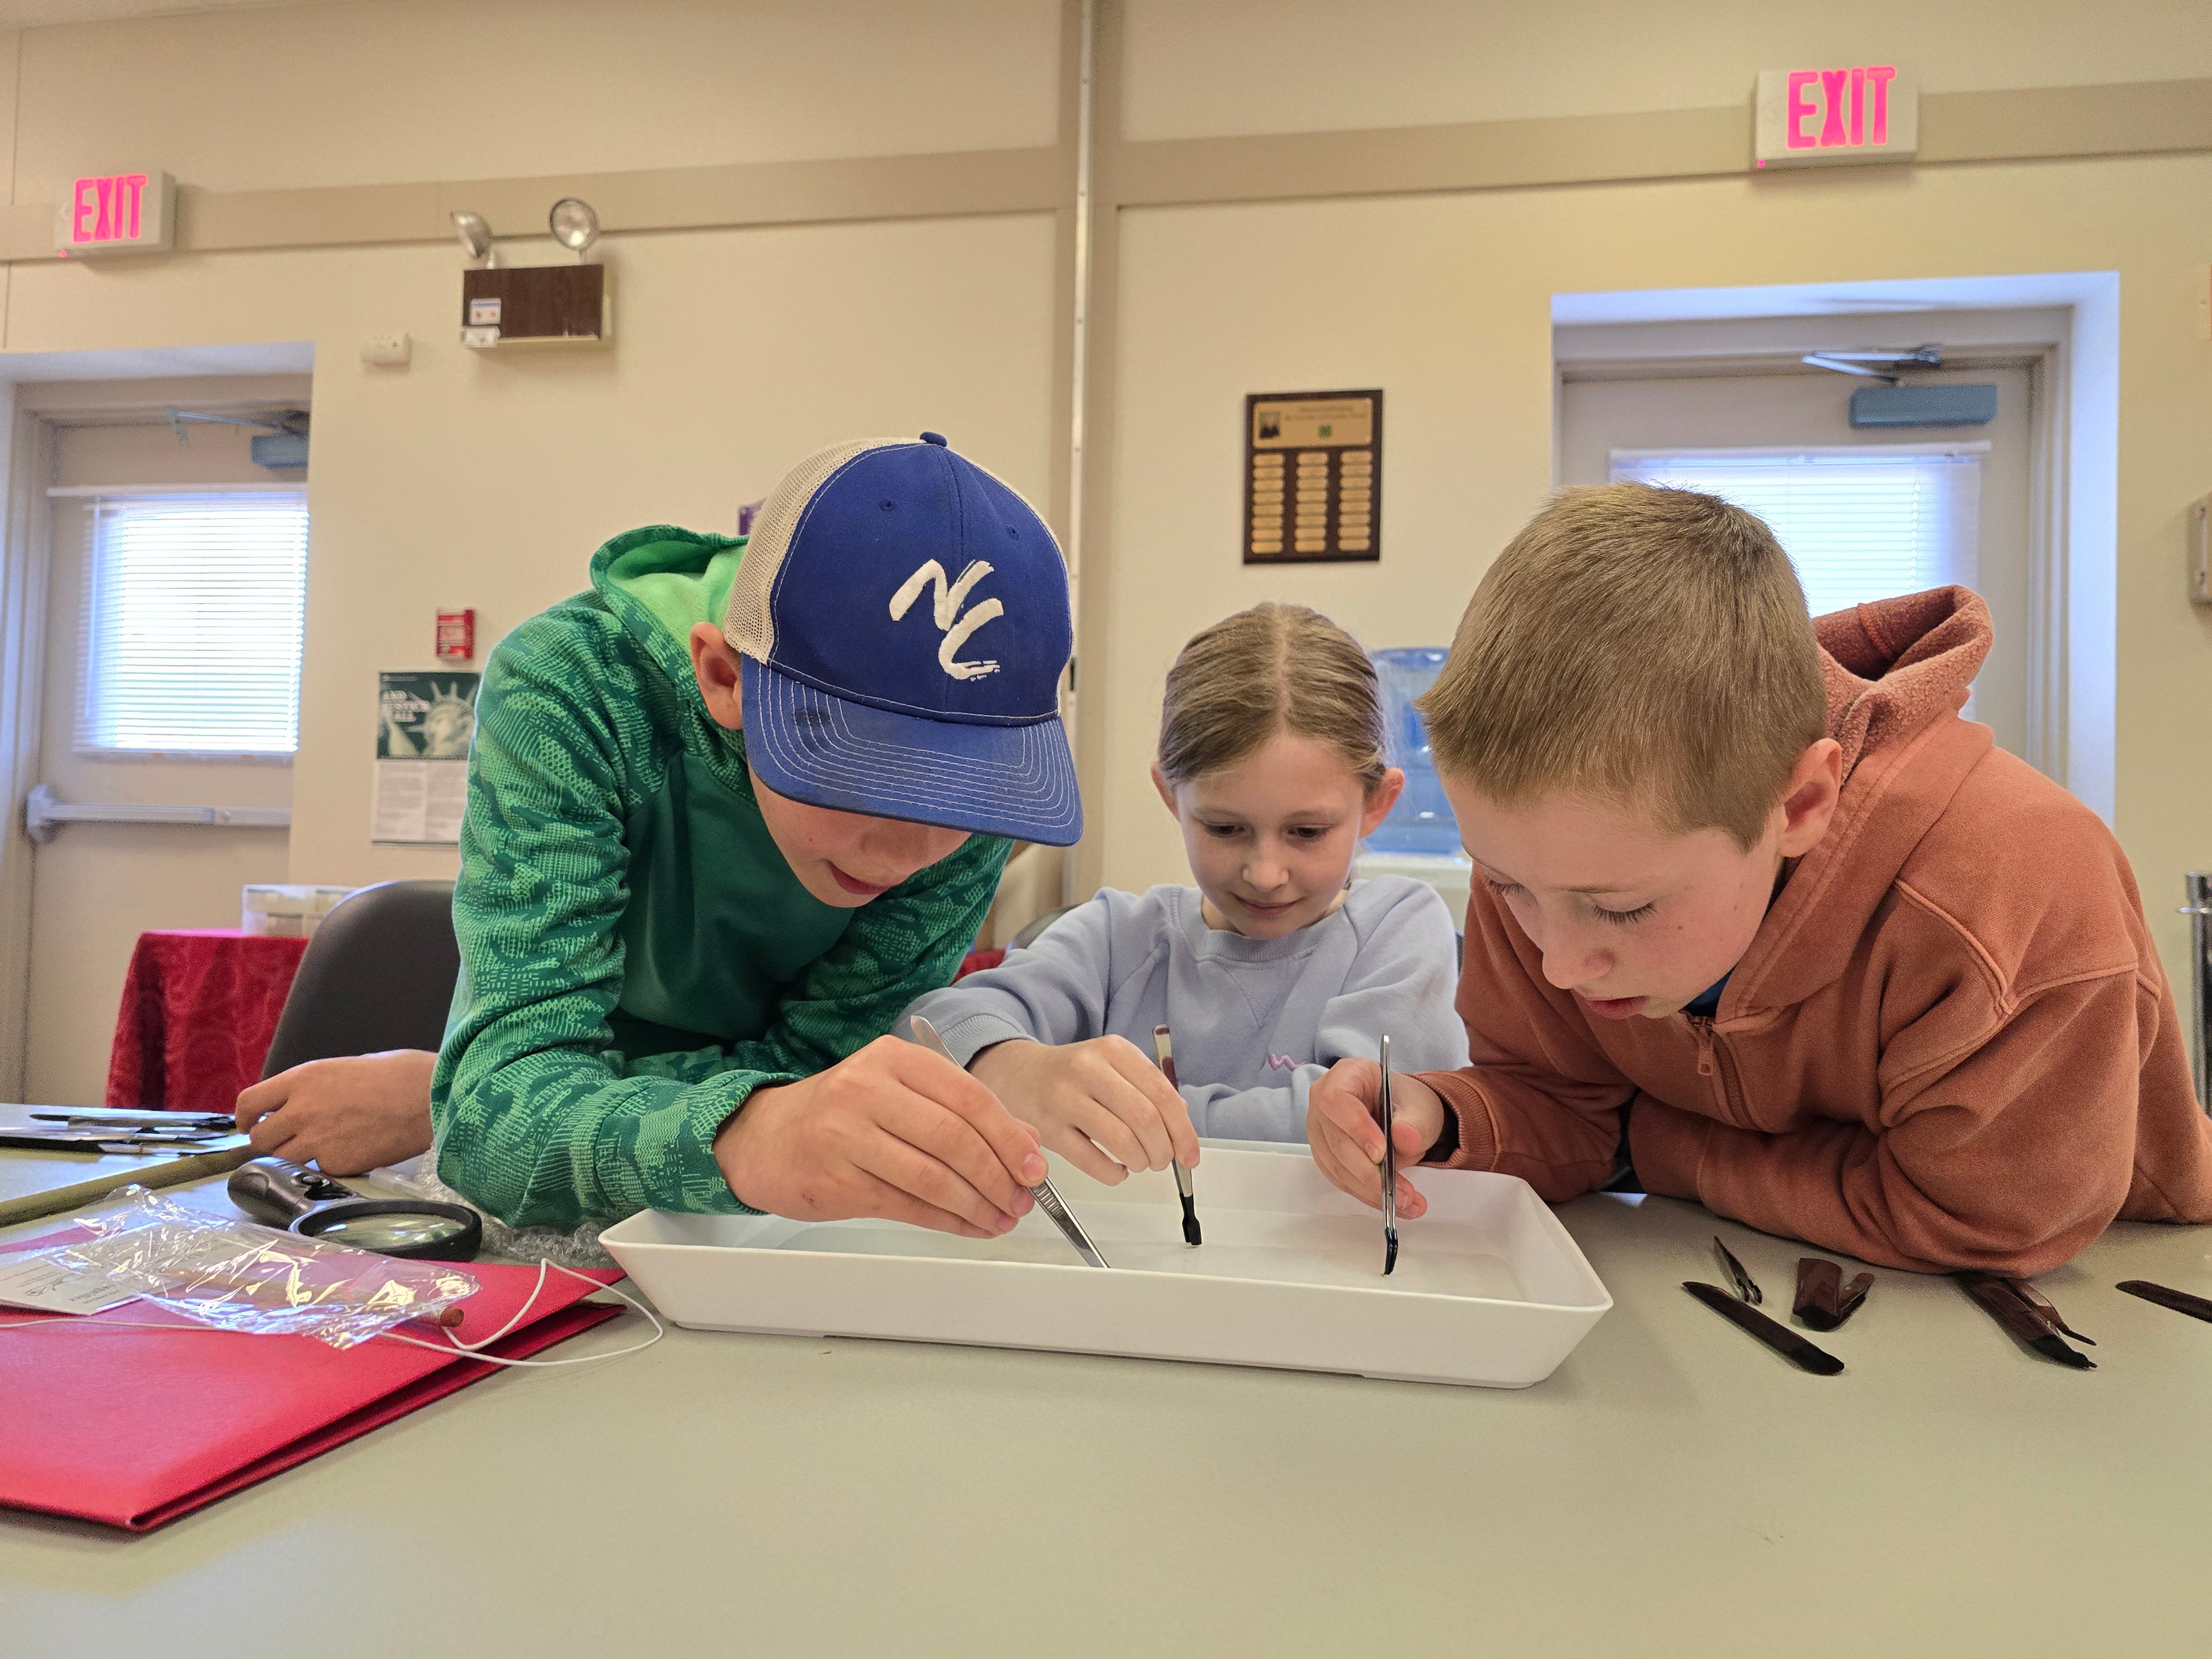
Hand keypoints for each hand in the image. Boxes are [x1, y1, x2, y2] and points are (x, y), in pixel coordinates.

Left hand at [234, 1049, 437, 1174]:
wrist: (432, 1098)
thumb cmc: (399, 1075)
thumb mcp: (346, 1067)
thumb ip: (314, 1087)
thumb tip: (297, 1104)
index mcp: (303, 1078)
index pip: (249, 1102)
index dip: (245, 1117)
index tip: (250, 1123)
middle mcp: (302, 1110)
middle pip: (260, 1137)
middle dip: (270, 1140)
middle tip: (289, 1139)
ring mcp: (318, 1140)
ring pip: (283, 1159)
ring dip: (296, 1156)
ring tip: (323, 1146)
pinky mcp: (338, 1164)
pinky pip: (318, 1169)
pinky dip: (328, 1165)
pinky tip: (352, 1151)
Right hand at [714, 1034, 1045, 1238]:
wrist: (763, 1138)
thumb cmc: (841, 1114)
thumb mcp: (900, 1094)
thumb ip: (962, 1110)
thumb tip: (1026, 1141)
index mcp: (894, 1059)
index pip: (968, 1096)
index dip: (1009, 1136)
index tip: (1034, 1167)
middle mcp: (868, 1090)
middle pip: (954, 1138)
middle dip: (997, 1176)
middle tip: (1022, 1200)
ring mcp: (846, 1135)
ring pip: (932, 1176)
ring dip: (976, 1204)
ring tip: (1000, 1218)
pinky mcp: (836, 1180)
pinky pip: (907, 1205)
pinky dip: (947, 1221)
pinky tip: (969, 1226)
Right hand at [968, 1036, 1199, 1185]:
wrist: (1019, 1074)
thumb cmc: (1075, 1075)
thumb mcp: (1113, 1065)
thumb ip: (1148, 1091)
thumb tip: (1183, 1131)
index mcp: (1113, 1050)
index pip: (1162, 1094)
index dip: (1183, 1131)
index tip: (1190, 1154)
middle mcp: (1088, 1069)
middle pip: (1145, 1119)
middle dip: (1163, 1149)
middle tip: (1163, 1160)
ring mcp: (1064, 1098)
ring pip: (1122, 1141)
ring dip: (1141, 1161)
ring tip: (1140, 1163)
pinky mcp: (1048, 1128)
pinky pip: (1092, 1161)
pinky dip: (1114, 1174)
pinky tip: (1117, 1170)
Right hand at [1306, 1057, 1443, 1219]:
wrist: (1405, 1116)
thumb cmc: (1407, 1103)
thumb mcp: (1420, 1108)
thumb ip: (1413, 1123)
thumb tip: (1405, 1139)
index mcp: (1347, 1074)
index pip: (1338, 1100)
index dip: (1356, 1129)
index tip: (1381, 1154)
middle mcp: (1324, 1100)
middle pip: (1337, 1141)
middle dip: (1370, 1173)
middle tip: (1403, 1192)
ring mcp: (1320, 1129)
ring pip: (1337, 1166)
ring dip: (1370, 1190)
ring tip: (1406, 1202)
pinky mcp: (1326, 1154)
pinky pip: (1340, 1178)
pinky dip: (1365, 1193)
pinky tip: (1389, 1201)